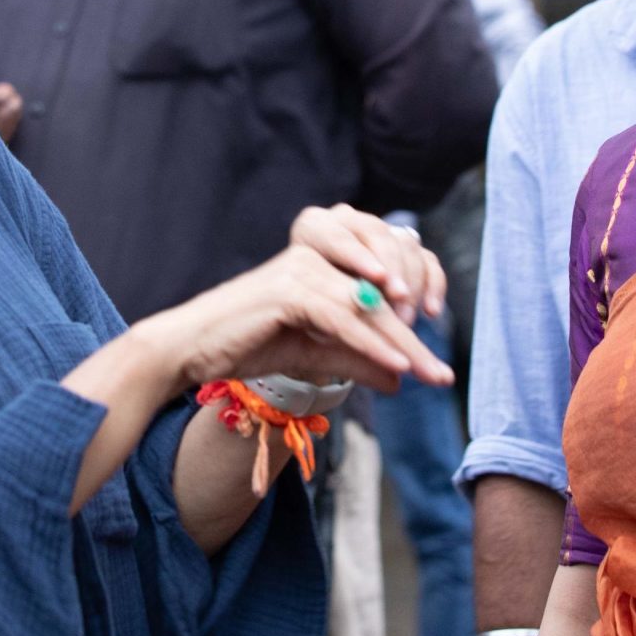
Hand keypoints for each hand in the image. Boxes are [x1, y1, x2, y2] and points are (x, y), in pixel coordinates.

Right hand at [140, 246, 453, 396]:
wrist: (194, 346)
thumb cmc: (251, 342)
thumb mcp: (317, 353)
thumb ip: (358, 358)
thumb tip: (401, 382)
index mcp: (327, 257)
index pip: (389, 269)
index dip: (419, 304)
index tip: (435, 351)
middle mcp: (319, 253)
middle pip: (385, 289)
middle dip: (415, 335)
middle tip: (440, 374)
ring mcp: (303, 267)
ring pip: (367, 307)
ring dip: (402, 344)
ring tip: (428, 374)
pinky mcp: (289, 289)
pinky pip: (343, 319)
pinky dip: (371, 344)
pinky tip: (397, 365)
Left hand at [290, 204, 447, 324]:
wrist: (315, 314)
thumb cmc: (302, 315)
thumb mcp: (307, 316)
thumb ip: (327, 318)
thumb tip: (353, 328)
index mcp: (313, 228)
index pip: (335, 235)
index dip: (358, 256)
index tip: (378, 278)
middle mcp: (347, 222)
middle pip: (377, 234)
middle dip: (392, 268)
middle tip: (398, 298)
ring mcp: (380, 233)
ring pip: (405, 245)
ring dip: (410, 282)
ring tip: (405, 320)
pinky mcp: (406, 249)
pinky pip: (427, 260)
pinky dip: (433, 285)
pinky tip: (431, 311)